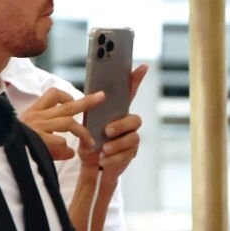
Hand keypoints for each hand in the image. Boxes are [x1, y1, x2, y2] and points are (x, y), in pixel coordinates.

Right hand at [18, 85, 101, 162]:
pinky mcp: (38, 139)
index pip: (52, 95)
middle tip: (102, 97)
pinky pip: (60, 141)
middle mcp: (37, 117)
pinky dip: (65, 148)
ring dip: (82, 133)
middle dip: (87, 102)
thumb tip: (72, 152)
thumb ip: (56, 145)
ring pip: (68, 122)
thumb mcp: (34, 140)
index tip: (75, 100)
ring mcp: (38, 127)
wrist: (1, 149)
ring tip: (91, 143)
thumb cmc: (17, 145)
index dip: (67, 96)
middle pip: (67, 105)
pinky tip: (67, 155)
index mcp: (34, 113)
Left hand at [91, 64, 149, 187]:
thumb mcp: (86, 124)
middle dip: (121, 125)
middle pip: (135, 120)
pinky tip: (103, 159)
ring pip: (132, 139)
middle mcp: (128, 124)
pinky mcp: (130, 155)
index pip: (129, 93)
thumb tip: (92, 98)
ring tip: (103, 150)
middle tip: (106, 131)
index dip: (136, 80)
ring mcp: (131, 139)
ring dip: (116, 144)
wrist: (91, 164)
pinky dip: (113, 158)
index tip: (142, 67)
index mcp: (117, 112)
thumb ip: (91, 112)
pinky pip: (127, 155)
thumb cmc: (89, 140)